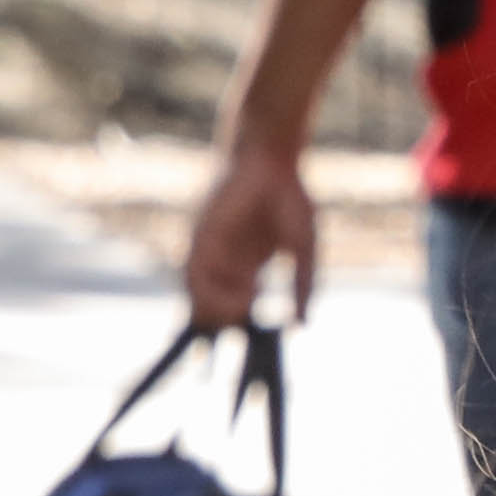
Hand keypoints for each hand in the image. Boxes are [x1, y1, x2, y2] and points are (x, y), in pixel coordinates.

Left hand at [179, 137, 322, 330]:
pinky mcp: (199, 238)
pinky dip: (208, 294)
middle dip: (227, 323)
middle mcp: (225, 262)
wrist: (271, 161)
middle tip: (250, 325)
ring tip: (245, 310)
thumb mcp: (304, 250)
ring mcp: (210, 251)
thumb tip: (302, 324)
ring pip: (199, 296)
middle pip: (213, 306)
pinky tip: (237, 295)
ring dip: (218, 312)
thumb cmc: (291, 200)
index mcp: (248, 265)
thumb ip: (303, 287)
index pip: (235, 306)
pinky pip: (192, 275)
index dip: (243, 323)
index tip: (261, 334)